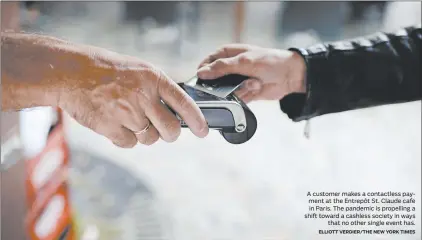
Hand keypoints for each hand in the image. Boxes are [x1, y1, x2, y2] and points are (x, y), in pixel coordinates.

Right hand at [59, 49, 208, 147]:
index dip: (197, 119)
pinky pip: (129, 143)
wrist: (70, 73)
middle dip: (170, 134)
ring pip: (149, 138)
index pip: (184, 102)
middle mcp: (143, 96)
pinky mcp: (111, 128)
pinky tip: (115, 123)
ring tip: (128, 117)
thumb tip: (175, 112)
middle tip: (163, 130)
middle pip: (171, 129)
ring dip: (143, 134)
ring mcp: (127, 113)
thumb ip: (157, 90)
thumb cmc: (105, 70)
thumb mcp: (138, 70)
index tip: (204, 131)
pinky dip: (125, 139)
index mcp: (153, 78)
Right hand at [197, 44, 306, 102]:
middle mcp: (232, 68)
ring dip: (239, 89)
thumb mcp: (244, 61)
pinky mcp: (245, 93)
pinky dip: (246, 95)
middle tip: (230, 85)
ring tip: (253, 83)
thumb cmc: (270, 61)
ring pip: (226, 91)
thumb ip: (222, 68)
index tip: (201, 79)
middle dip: (221, 85)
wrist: (291, 75)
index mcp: (229, 54)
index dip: (204, 69)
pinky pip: (237, 99)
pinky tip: (256, 88)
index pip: (209, 61)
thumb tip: (202, 72)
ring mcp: (238, 81)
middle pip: (215, 79)